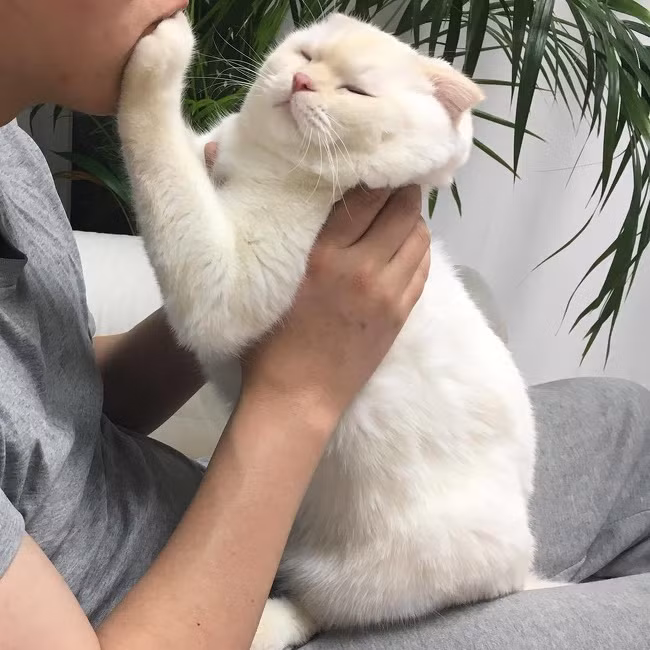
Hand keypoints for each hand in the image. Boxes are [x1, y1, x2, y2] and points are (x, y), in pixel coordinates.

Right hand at [242, 185, 430, 426]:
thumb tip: (251, 174)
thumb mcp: (264, 281)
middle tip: (392, 178)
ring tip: (398, 211)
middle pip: (400, 209)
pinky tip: (405, 244)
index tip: (373, 159)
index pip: (365, 196)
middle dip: (400, 188)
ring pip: (418, 236)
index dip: (375, 172)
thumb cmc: (269, 343)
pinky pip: (423, 267)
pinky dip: (418, 248)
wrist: (298, 399)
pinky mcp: (401, 314)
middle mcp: (362, 268)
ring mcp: (388, 293)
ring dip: (412, 217)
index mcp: (323, 256)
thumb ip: (274, 233)